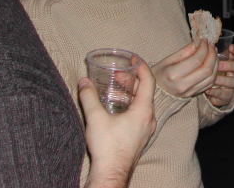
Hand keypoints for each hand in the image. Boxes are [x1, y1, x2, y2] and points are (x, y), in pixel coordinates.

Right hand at [80, 61, 156, 187]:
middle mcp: (149, 118)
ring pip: (142, 103)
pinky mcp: (140, 137)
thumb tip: (84, 81)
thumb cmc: (108, 147)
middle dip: (131, 80)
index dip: (141, 66)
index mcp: (144, 110)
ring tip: (114, 88)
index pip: (148, 80)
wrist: (112, 173)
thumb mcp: (95, 118)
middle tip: (117, 74)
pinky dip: (130, 105)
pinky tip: (115, 107)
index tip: (133, 58)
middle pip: (145, 91)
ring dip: (130, 93)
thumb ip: (89, 97)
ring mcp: (146, 129)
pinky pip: (139, 114)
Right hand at [152, 39, 217, 97]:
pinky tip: (211, 63)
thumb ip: (184, 51)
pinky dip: (214, 71)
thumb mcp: (167, 60)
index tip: (203, 40)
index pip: (196, 60)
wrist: (156, 92)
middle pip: (206, 69)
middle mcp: (183, 85)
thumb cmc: (159, 74)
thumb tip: (198, 42)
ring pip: (211, 77)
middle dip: (212, 54)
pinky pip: (210, 83)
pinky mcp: (195, 94)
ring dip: (215, 62)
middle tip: (210, 45)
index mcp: (173, 75)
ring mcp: (190, 92)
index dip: (203, 48)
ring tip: (212, 52)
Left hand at [206, 44, 233, 106]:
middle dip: (229, 65)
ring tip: (212, 79)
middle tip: (218, 64)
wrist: (201, 92)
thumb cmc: (201, 72)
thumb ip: (202, 53)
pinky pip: (226, 94)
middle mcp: (232, 72)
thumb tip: (198, 43)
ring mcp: (230, 84)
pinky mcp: (226, 96)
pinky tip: (207, 90)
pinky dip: (216, 92)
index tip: (230, 48)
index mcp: (227, 60)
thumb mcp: (200, 61)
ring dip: (222, 80)